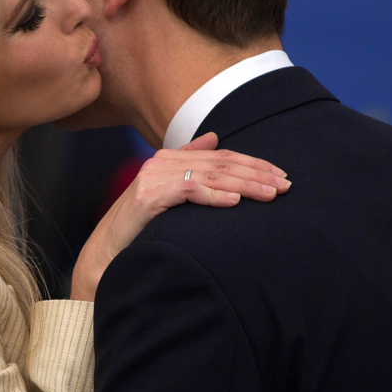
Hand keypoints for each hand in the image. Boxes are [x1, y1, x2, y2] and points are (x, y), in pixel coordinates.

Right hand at [70, 132, 288, 300]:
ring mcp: (154, 177)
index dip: (253, 164)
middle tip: (285, 185)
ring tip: (270, 194)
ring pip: (210, 175)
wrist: (106, 254)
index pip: (222, 157)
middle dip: (257, 173)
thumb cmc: (141, 228)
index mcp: (171, 159)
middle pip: (221, 163)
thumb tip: (214, 137)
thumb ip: (191, 165)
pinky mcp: (149, 196)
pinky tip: (236, 202)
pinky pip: (189, 190)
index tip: (281, 176)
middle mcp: (163, 162)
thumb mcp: (169, 194)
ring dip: (245, 185)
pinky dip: (214, 195)